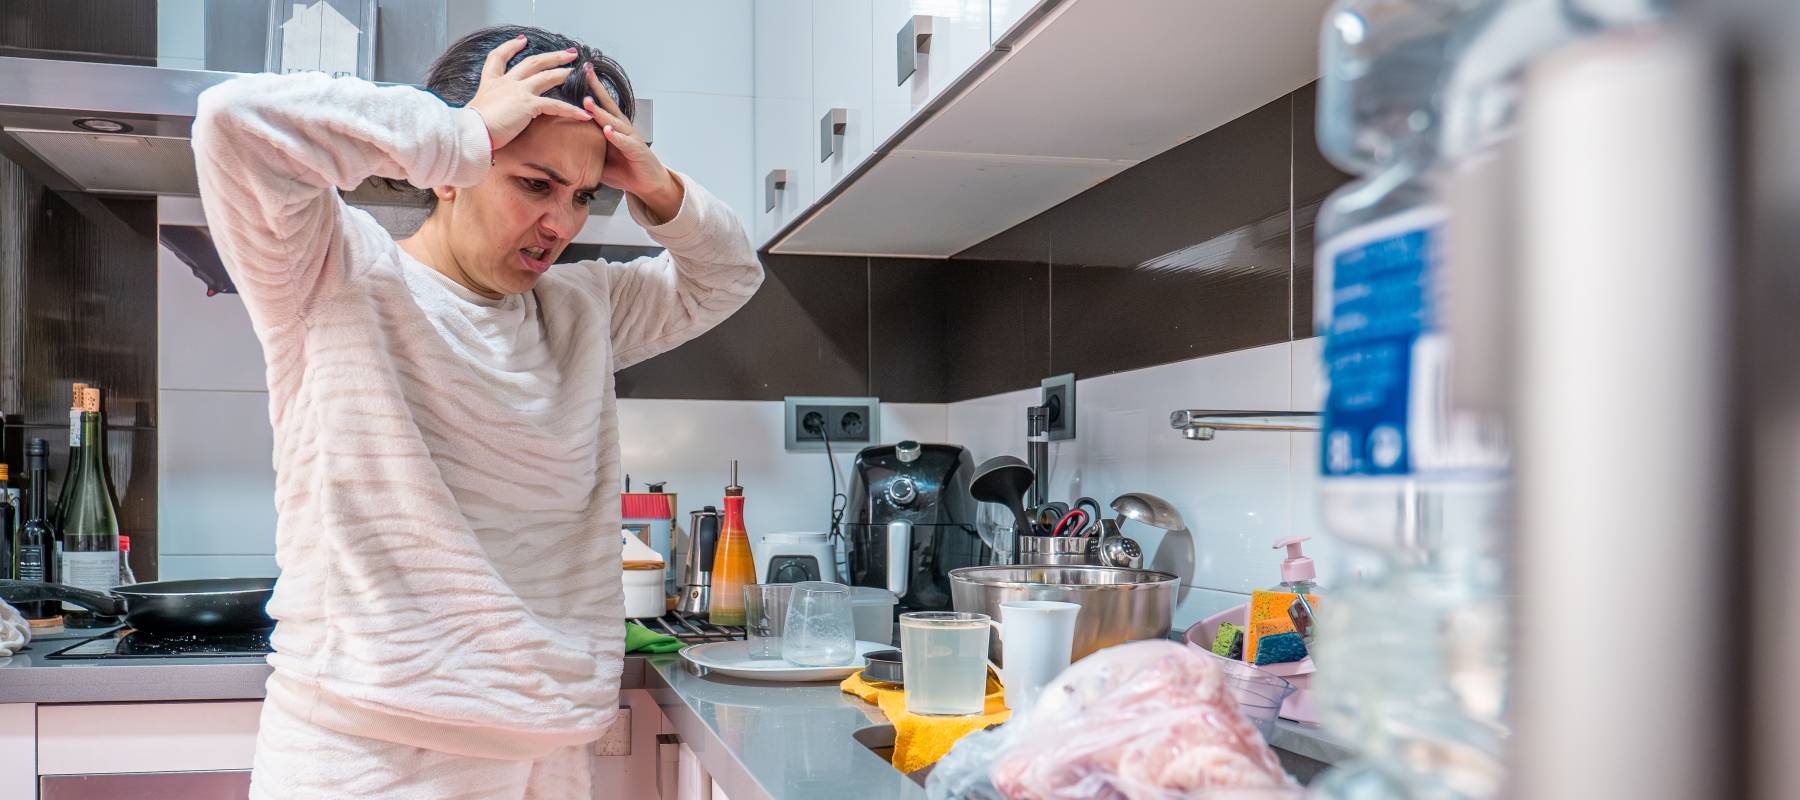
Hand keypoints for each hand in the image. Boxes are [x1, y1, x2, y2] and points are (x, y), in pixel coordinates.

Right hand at [468, 36, 591, 150]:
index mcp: (490, 84)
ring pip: (546, 76)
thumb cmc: (470, 128)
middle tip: (566, 53)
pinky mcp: (528, 104)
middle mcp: (506, 83)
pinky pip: (556, 105)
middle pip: (531, 62)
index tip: (522, 41)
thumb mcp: (475, 114)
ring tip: (575, 70)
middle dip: (551, 56)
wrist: (471, 132)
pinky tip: (584, 114)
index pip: (498, 58)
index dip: (510, 47)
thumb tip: (485, 122)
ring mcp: (518, 91)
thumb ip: (486, 112)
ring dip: (562, 72)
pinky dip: (571, 110)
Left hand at [580, 63, 683, 221]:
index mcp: (612, 125)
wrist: (648, 182)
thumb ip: (583, 148)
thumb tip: (557, 145)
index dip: (590, 87)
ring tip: (588, 104)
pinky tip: (608, 131)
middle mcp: (621, 126)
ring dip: (600, 112)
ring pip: (613, 121)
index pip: (599, 102)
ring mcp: (630, 136)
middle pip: (608, 103)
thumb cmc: (624, 168)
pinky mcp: (637, 149)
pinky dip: (616, 137)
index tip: (579, 71)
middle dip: (596, 88)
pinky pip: (625, 142)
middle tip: (585, 73)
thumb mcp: (598, 157)